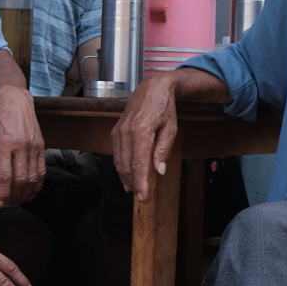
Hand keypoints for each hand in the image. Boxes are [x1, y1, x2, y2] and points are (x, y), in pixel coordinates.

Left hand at [0, 84, 45, 207]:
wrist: (14, 99)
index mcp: (3, 144)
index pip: (5, 176)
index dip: (2, 193)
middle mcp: (21, 146)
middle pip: (20, 180)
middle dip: (14, 197)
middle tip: (7, 204)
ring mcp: (34, 147)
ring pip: (33, 178)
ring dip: (26, 193)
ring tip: (18, 200)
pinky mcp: (42, 147)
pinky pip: (42, 171)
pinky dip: (38, 185)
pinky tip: (31, 192)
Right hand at [113, 76, 181, 200]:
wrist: (152, 88)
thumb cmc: (164, 107)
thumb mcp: (171, 128)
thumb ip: (163, 150)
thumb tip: (159, 171)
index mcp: (141, 131)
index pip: (139, 164)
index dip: (141, 183)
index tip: (145, 197)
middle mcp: (126, 132)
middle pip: (127, 166)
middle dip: (134, 185)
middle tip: (143, 198)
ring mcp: (118, 131)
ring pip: (119, 162)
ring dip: (126, 179)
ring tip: (135, 191)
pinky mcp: (115, 131)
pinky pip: (117, 154)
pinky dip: (121, 168)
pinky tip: (127, 178)